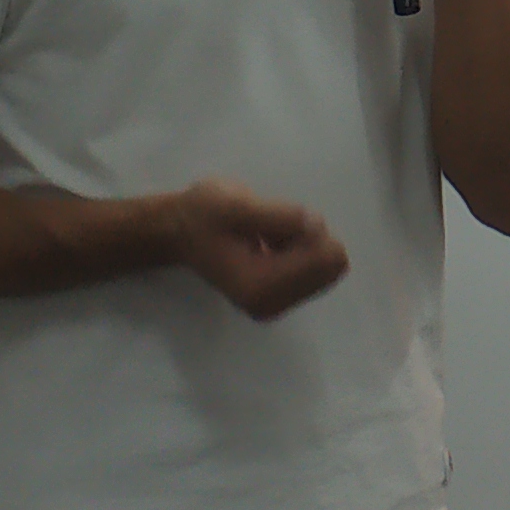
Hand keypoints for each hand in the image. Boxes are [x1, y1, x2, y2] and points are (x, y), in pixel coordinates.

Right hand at [163, 177, 348, 320]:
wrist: (179, 231)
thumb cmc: (204, 216)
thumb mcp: (239, 205)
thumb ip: (280, 216)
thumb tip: (316, 226)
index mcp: (263, 288)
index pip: (326, 261)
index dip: (309, 231)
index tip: (278, 221)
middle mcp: (272, 305)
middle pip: (330, 266)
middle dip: (309, 240)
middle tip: (272, 228)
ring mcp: (275, 304)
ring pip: (324, 267)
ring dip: (302, 244)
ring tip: (265, 235)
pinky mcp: (276, 297)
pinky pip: (312, 270)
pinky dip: (297, 251)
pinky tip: (268, 243)